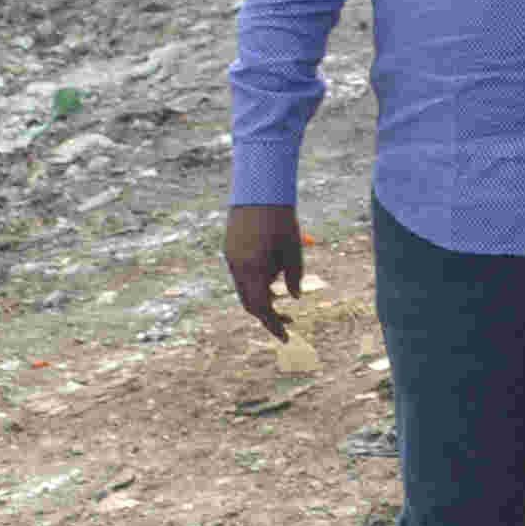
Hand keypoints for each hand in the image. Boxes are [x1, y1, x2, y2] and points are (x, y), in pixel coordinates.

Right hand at [222, 203, 306, 337]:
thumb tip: (294, 297)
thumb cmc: (281, 218)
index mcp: (253, 270)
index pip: (260, 309)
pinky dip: (256, 281)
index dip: (273, 325)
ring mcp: (231, 257)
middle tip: (289, 321)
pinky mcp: (230, 248)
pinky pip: (241, 273)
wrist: (260, 188)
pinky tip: (272, 273)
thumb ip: (294, 276)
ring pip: (244, 288)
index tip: (287, 337)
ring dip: (262, 296)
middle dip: (268, 314)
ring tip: (282, 295)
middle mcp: (237, 267)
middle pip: (249, 303)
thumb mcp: (293, 249)